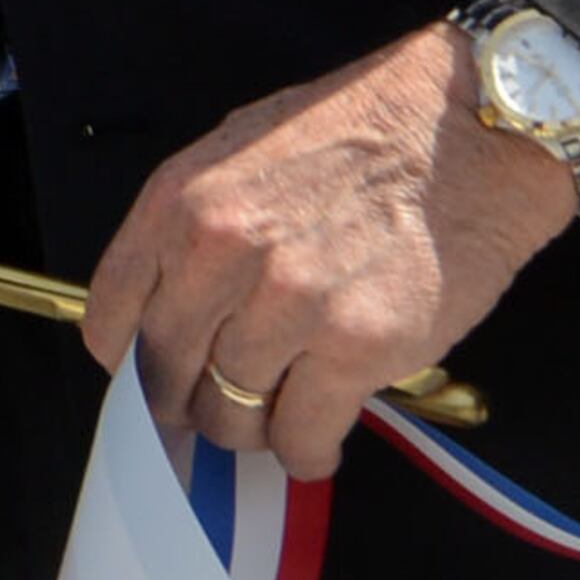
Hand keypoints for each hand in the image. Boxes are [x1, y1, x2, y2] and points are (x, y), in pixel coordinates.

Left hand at [81, 21, 575, 479]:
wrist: (467, 128)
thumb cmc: (360, 135)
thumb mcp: (240, 152)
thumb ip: (193, 232)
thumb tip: (166, 311)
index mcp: (182, 203)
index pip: (112, 320)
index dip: (131, 364)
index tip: (154, 379)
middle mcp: (222, 253)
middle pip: (166, 378)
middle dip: (188, 403)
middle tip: (220, 404)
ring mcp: (289, 302)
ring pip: (229, 415)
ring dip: (252, 428)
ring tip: (280, 409)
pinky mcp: (356, 346)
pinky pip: (301, 435)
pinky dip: (306, 451)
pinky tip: (318, 437)